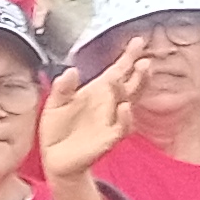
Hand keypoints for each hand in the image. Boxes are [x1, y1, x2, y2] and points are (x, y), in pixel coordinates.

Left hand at [36, 37, 147, 188]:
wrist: (55, 158)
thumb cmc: (58, 128)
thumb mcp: (54, 103)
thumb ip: (62, 88)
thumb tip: (71, 71)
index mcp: (98, 91)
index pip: (118, 70)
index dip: (128, 56)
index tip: (139, 41)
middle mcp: (109, 104)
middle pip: (130, 84)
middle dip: (139, 71)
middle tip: (145, 58)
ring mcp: (111, 121)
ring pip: (129, 101)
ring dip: (136, 86)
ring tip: (139, 70)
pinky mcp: (108, 139)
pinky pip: (121, 127)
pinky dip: (125, 117)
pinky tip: (125, 106)